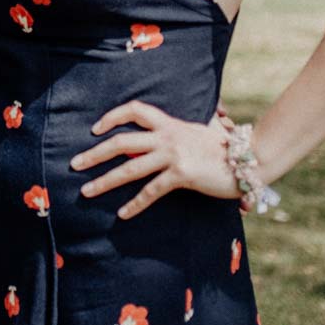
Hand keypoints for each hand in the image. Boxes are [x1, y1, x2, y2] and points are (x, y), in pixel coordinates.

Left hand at [69, 101, 238, 219]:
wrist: (249, 159)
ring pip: (130, 167)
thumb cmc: (225, 148)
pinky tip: (122, 213)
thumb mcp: (199, 132)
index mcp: (170, 123)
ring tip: (86, 190)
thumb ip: (181, 132)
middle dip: (95, 153)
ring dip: (104, 180)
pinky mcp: (182, 174)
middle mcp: (167, 136)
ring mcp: (173, 155)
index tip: (95, 129)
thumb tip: (167, 136)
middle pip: (121, 141)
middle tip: (75, 164)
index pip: (135, 110)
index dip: (112, 117)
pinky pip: (151, 190)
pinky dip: (135, 204)